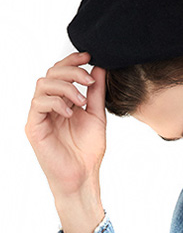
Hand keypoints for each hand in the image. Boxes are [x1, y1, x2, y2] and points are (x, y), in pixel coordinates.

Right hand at [25, 51, 106, 202]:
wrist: (83, 176)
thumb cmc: (87, 151)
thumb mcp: (96, 116)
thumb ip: (96, 93)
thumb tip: (98, 69)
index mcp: (62, 101)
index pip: (61, 73)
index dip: (72, 61)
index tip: (89, 56)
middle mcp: (49, 105)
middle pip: (50, 73)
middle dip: (71, 71)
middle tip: (88, 80)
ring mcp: (40, 115)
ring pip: (43, 84)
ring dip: (65, 87)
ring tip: (82, 100)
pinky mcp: (34, 126)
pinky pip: (38, 103)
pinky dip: (56, 103)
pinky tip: (71, 113)